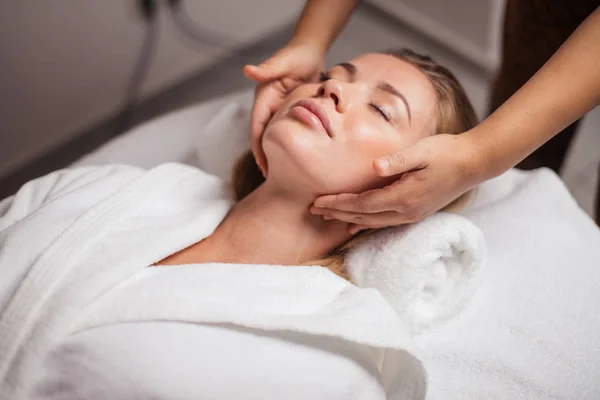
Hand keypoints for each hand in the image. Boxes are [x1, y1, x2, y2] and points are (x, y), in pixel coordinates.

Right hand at [244, 43, 324, 175]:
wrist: (309, 48)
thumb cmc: (297, 54)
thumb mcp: (283, 62)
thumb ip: (268, 68)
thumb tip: (248, 70)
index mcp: (263, 97)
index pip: (257, 127)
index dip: (258, 147)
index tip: (262, 165)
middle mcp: (267, 105)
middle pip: (262, 135)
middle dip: (264, 156)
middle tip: (271, 178)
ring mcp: (277, 108)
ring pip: (273, 135)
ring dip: (274, 153)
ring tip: (280, 173)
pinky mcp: (288, 109)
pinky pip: (285, 130)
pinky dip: (287, 143)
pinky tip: (295, 156)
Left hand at [310, 133, 483, 233]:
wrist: (472, 164)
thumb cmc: (446, 152)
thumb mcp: (422, 151)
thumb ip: (398, 160)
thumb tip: (375, 168)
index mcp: (403, 196)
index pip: (362, 204)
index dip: (339, 203)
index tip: (318, 201)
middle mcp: (405, 211)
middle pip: (362, 216)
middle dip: (336, 213)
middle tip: (313, 210)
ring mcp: (411, 215)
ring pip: (371, 222)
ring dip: (347, 220)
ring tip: (327, 217)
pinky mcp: (415, 213)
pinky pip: (383, 223)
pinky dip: (365, 224)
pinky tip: (353, 226)